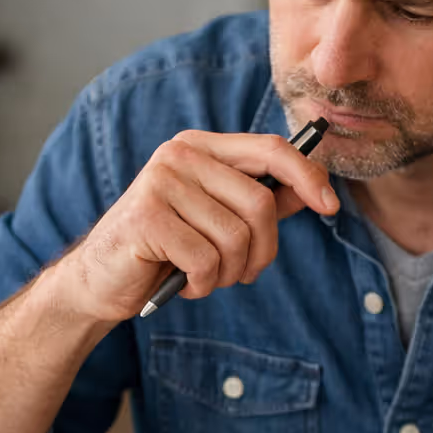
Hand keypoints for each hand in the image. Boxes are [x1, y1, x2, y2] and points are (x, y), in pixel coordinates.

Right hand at [53, 131, 338, 323]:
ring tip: (206, 278)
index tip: (331, 207)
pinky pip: (207, 260)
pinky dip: (204, 284)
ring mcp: (159, 183)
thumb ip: (262, 202)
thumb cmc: (165, 251)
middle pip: (261, 202)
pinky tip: (184, 284)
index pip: (270, 149)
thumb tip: (314, 190)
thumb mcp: (217, 222)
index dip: (308, 176)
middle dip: (263, 250)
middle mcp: (179, 156)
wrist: (100, 281)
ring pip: (236, 237)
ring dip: (230, 273)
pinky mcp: (146, 219)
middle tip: (245, 274)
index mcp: (200, 148)